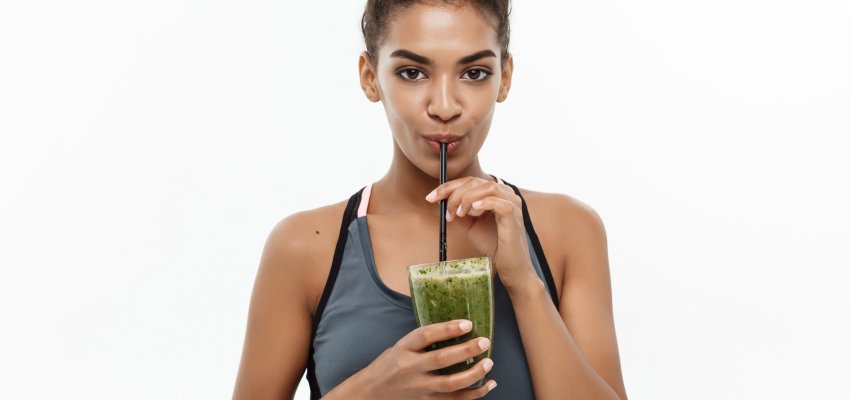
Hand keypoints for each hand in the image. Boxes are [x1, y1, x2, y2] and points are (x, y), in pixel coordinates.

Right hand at [354, 319, 496, 398]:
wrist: (370, 393)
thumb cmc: (388, 366)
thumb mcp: (399, 347)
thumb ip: (421, 341)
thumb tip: (454, 327)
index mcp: (403, 350)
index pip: (425, 335)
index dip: (447, 329)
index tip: (468, 323)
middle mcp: (410, 369)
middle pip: (441, 359)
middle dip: (465, 350)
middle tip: (484, 342)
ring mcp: (419, 388)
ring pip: (450, 384)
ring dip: (473, 374)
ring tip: (489, 363)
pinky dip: (473, 394)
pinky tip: (488, 384)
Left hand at [426, 176, 536, 289]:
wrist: (509, 265)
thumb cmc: (493, 244)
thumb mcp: (471, 224)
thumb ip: (460, 210)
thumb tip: (442, 200)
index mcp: (495, 193)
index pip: (470, 181)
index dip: (448, 186)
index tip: (431, 197)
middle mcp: (506, 194)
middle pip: (476, 181)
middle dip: (454, 193)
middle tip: (444, 209)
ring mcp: (512, 203)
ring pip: (487, 187)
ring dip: (467, 198)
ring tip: (459, 214)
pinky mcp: (514, 216)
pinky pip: (499, 203)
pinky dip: (484, 203)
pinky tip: (473, 210)